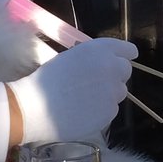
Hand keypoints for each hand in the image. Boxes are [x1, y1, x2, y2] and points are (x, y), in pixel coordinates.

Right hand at [7, 38, 136, 144]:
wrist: (35, 107)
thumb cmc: (46, 80)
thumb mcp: (69, 57)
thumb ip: (92, 58)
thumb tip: (101, 62)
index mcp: (100, 50)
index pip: (127, 50)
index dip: (125, 55)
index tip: (124, 59)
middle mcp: (111, 68)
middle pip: (125, 71)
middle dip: (115, 75)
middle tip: (97, 82)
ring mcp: (113, 91)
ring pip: (120, 92)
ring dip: (109, 93)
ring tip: (85, 99)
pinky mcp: (110, 112)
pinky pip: (111, 109)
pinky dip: (101, 110)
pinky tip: (83, 111)